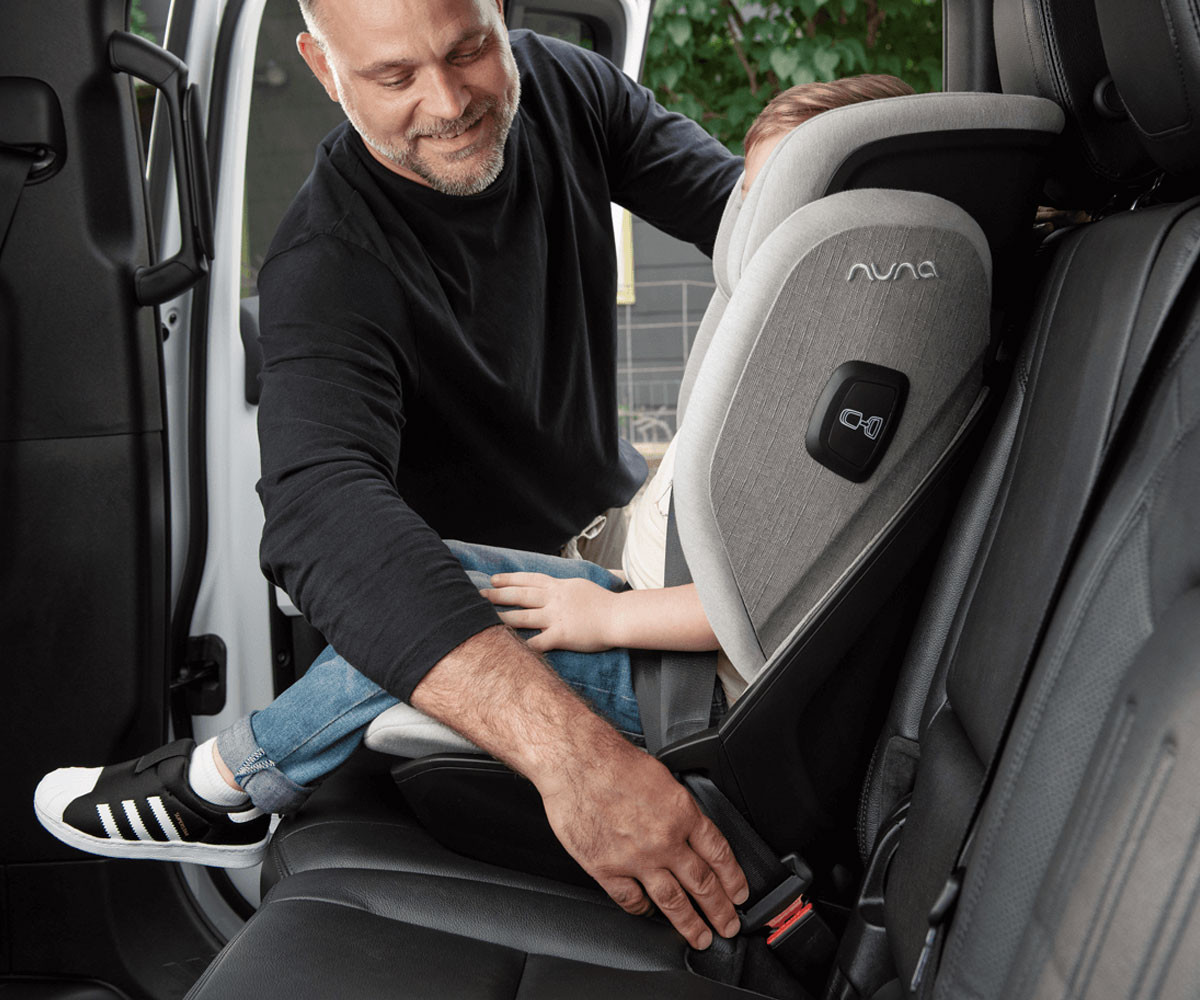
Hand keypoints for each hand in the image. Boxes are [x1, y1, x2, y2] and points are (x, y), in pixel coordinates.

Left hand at [481, 572, 616, 652]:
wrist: (619, 616)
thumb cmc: (604, 602)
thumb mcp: (580, 586)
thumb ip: (563, 587)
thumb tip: (553, 586)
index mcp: (559, 586)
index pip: (529, 579)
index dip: (510, 579)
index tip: (494, 579)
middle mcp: (554, 599)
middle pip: (520, 595)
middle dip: (498, 595)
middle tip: (479, 595)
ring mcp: (556, 617)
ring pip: (523, 617)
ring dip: (501, 617)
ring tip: (484, 618)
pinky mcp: (561, 635)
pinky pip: (537, 642)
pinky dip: (521, 645)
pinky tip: (506, 647)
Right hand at [539, 740, 749, 949]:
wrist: (577, 761)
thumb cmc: (613, 761)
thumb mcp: (662, 777)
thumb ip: (677, 808)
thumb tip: (688, 827)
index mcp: (681, 813)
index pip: (718, 853)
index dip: (733, 878)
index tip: (739, 893)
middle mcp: (664, 840)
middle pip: (702, 883)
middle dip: (720, 909)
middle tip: (728, 925)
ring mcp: (636, 858)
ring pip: (672, 900)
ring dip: (690, 923)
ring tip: (700, 936)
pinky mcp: (606, 869)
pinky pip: (631, 899)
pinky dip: (642, 909)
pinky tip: (648, 911)